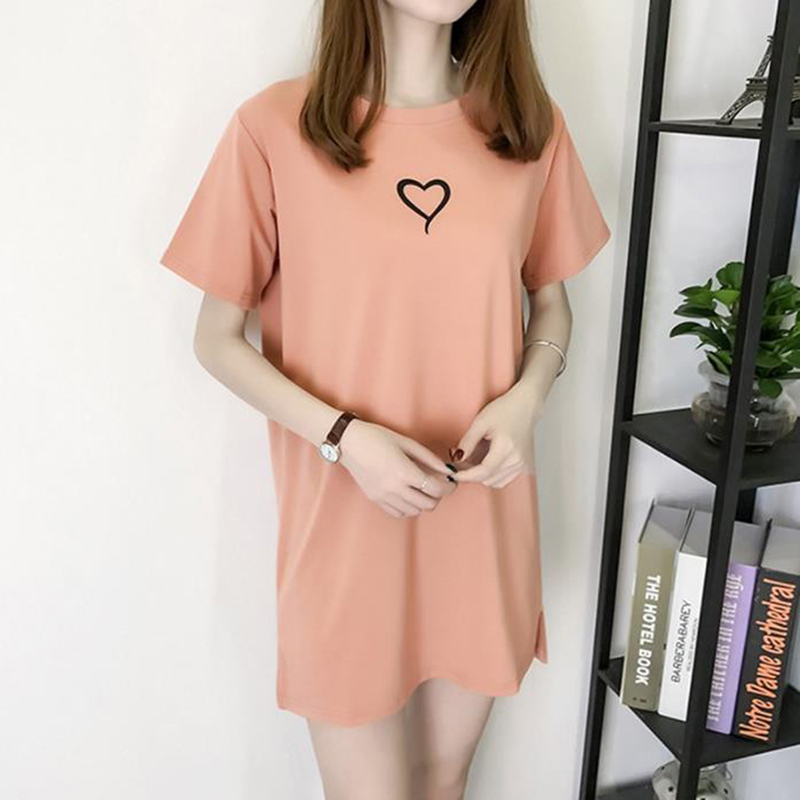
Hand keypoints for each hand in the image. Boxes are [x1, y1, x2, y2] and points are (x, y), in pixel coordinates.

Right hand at [338, 420, 455, 517]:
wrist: (348, 443)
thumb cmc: (377, 437)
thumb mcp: (406, 443)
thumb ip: (429, 458)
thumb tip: (447, 469)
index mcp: (404, 471)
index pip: (435, 488)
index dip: (448, 487)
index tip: (451, 482)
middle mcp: (394, 488)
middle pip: (428, 504)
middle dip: (438, 495)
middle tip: (439, 485)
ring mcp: (384, 496)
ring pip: (414, 511)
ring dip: (423, 502)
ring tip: (422, 489)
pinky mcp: (376, 499)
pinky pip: (398, 513)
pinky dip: (408, 507)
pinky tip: (408, 495)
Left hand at [450, 383, 544, 487]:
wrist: (525, 406)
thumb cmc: (505, 410)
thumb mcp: (481, 422)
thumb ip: (468, 442)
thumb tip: (457, 458)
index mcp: (506, 447)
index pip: (484, 471)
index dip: (466, 476)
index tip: (454, 474)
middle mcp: (517, 459)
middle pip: (488, 479)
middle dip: (472, 474)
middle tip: (461, 462)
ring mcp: (522, 464)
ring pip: (495, 482)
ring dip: (482, 476)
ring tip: (474, 460)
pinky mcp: (523, 466)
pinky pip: (504, 479)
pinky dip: (492, 475)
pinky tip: (486, 462)